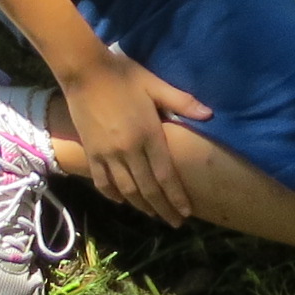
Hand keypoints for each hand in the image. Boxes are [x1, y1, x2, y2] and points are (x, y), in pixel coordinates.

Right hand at [60, 50, 211, 222]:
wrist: (85, 71)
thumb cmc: (124, 76)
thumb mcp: (155, 85)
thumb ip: (182, 102)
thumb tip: (210, 114)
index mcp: (149, 134)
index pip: (166, 175)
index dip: (176, 197)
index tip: (186, 213)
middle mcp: (129, 150)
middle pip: (148, 189)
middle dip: (163, 209)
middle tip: (175, 223)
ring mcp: (108, 155)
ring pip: (127, 190)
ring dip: (141, 206)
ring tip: (153, 215)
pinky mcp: (91, 154)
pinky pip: (103, 182)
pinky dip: (113, 195)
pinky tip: (122, 201)